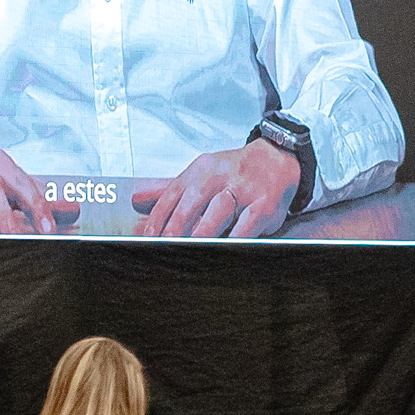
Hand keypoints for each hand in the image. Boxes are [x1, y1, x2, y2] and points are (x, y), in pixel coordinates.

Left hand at [133, 140, 301, 238]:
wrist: (277, 160)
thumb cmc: (235, 173)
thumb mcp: (201, 175)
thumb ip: (169, 191)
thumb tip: (137, 201)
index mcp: (200, 170)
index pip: (170, 195)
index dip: (156, 220)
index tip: (146, 240)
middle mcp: (220, 177)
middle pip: (190, 206)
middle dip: (173, 232)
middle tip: (162, 250)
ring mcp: (243, 191)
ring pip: (216, 215)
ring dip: (200, 237)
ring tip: (187, 255)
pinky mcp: (263, 207)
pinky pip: (244, 229)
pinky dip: (231, 242)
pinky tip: (220, 253)